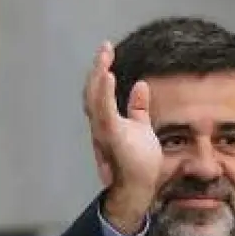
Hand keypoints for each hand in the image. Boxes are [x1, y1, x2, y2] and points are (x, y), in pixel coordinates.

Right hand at [84, 42, 161, 234]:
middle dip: (97, 68)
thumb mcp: (142, 128)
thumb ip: (138, 108)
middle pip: (93, 91)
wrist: (139, 188)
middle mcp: (100, 125)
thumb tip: (141, 85)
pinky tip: (107, 75)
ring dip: (98, 75)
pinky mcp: (111, 137)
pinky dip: (104, 93)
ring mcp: (103, 131)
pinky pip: (104, 111)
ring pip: (94, 98)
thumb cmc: (139, 163)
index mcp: (106, 121)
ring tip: (105, 55)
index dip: (101, 71)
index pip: (100, 92)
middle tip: (105, 47)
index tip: (107, 51)